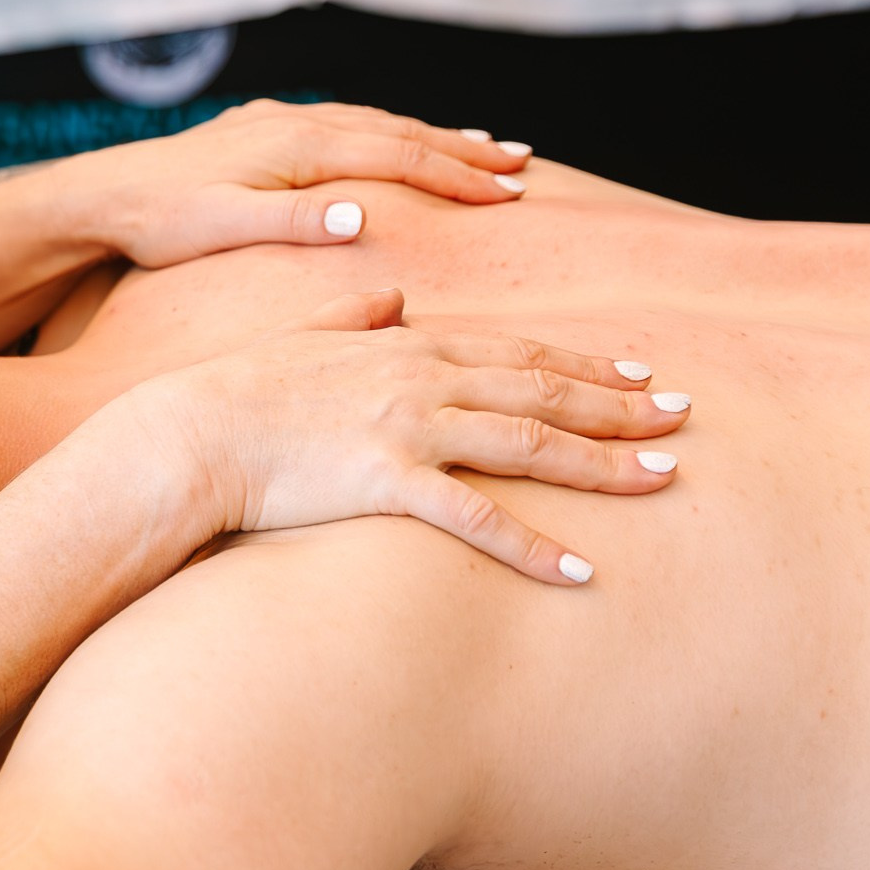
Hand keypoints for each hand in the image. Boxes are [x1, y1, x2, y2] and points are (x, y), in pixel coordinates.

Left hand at [52, 99, 539, 268]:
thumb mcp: (222, 228)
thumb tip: (361, 217)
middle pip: (398, 130)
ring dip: (432, 135)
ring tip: (486, 149)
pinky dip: (387, 132)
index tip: (509, 195)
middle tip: (524, 165)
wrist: (100, 196)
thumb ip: (292, 223)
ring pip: (374, 122)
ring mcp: (277, 122)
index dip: (457, 176)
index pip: (397, 156)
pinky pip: (345, 124)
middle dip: (463, 148)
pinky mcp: (261, 130)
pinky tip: (400, 140)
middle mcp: (294, 122)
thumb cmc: (158, 222)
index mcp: (296, 147)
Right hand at [149, 291, 690, 583]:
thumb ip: (351, 317)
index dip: (583, 363)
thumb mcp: (297, 338)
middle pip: (541, 391)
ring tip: (665, 480)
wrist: (185, 435)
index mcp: (403, 346)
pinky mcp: (386, 481)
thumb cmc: (230, 393)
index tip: (636, 371)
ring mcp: (407, 428)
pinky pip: (477, 518)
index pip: (514, 352)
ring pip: (530, 443)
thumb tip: (389, 298)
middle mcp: (418, 378)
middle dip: (620, 403)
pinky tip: (581, 571)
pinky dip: (534, 546)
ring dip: (604, 462)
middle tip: (684, 415)